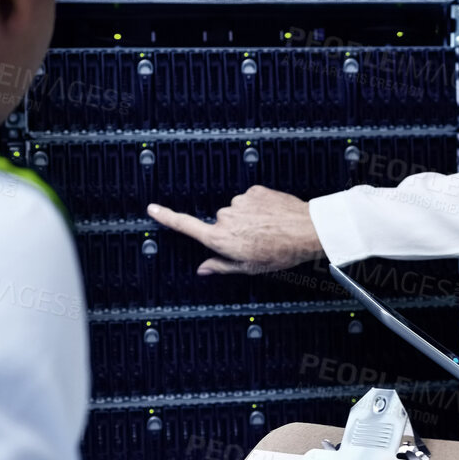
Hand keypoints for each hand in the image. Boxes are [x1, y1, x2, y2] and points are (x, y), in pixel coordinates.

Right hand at [146, 186, 322, 274]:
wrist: (307, 229)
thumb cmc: (280, 252)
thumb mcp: (249, 268)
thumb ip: (221, 266)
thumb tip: (202, 269)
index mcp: (221, 238)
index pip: (185, 226)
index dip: (166, 217)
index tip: (152, 209)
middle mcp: (226, 217)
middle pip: (219, 222)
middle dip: (231, 231)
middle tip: (253, 241)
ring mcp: (239, 201)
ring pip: (235, 211)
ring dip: (246, 219)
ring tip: (266, 229)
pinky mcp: (253, 190)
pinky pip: (249, 199)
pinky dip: (257, 207)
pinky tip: (271, 217)